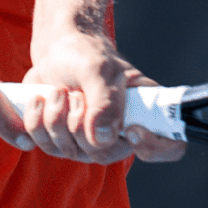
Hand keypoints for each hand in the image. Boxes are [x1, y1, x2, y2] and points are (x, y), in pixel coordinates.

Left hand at [21, 30, 186, 164]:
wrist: (57, 53)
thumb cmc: (86, 55)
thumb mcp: (99, 68)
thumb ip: (104, 101)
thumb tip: (102, 137)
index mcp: (144, 114)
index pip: (171, 146)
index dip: (155, 147)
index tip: (132, 130)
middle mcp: (120, 135)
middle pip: (104, 154)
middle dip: (81, 121)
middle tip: (77, 94)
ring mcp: (89, 144)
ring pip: (69, 151)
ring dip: (56, 117)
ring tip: (59, 91)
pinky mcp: (62, 143)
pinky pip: (45, 145)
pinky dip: (36, 120)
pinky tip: (41, 100)